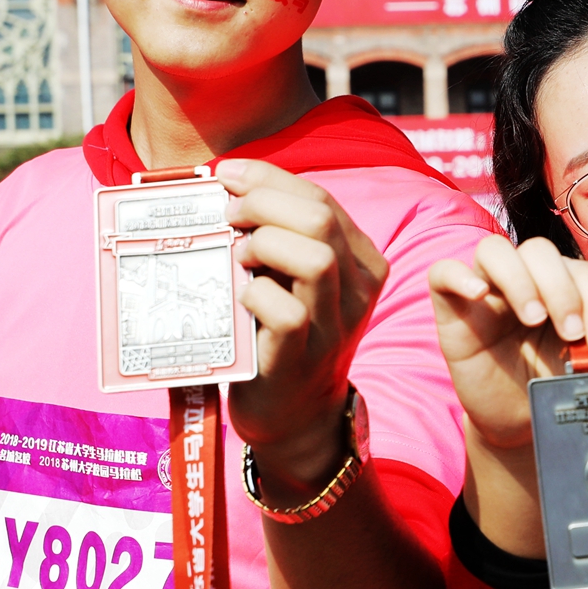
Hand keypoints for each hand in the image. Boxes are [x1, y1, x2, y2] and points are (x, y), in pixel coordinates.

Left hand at [218, 161, 389, 493]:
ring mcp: (334, 326)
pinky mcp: (304, 358)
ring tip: (238, 255)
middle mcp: (358, 289)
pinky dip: (255, 295)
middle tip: (228, 215)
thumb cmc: (282, 333)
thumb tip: (227, 184)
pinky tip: (240, 298)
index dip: (268, 178)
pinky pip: (287, 313)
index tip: (227, 175)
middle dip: (263, 203)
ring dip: (264, 245)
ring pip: (316, 259)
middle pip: (321, 219)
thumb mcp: (295, 277)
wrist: (294, 413)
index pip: (321, 199)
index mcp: (361, 260)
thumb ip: (281, 235)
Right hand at [426, 234, 587, 450]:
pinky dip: (459, 276)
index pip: (582, 271)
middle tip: (571, 333)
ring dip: (520, 280)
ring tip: (533, 319)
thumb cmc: (548, 384)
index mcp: (562, 286)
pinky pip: (443, 272)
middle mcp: (524, 279)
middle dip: (562, 290)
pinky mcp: (450, 307)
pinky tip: (480, 296)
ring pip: (494, 251)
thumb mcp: (582, 366)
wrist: (515, 419)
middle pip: (539, 250)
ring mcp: (484, 289)